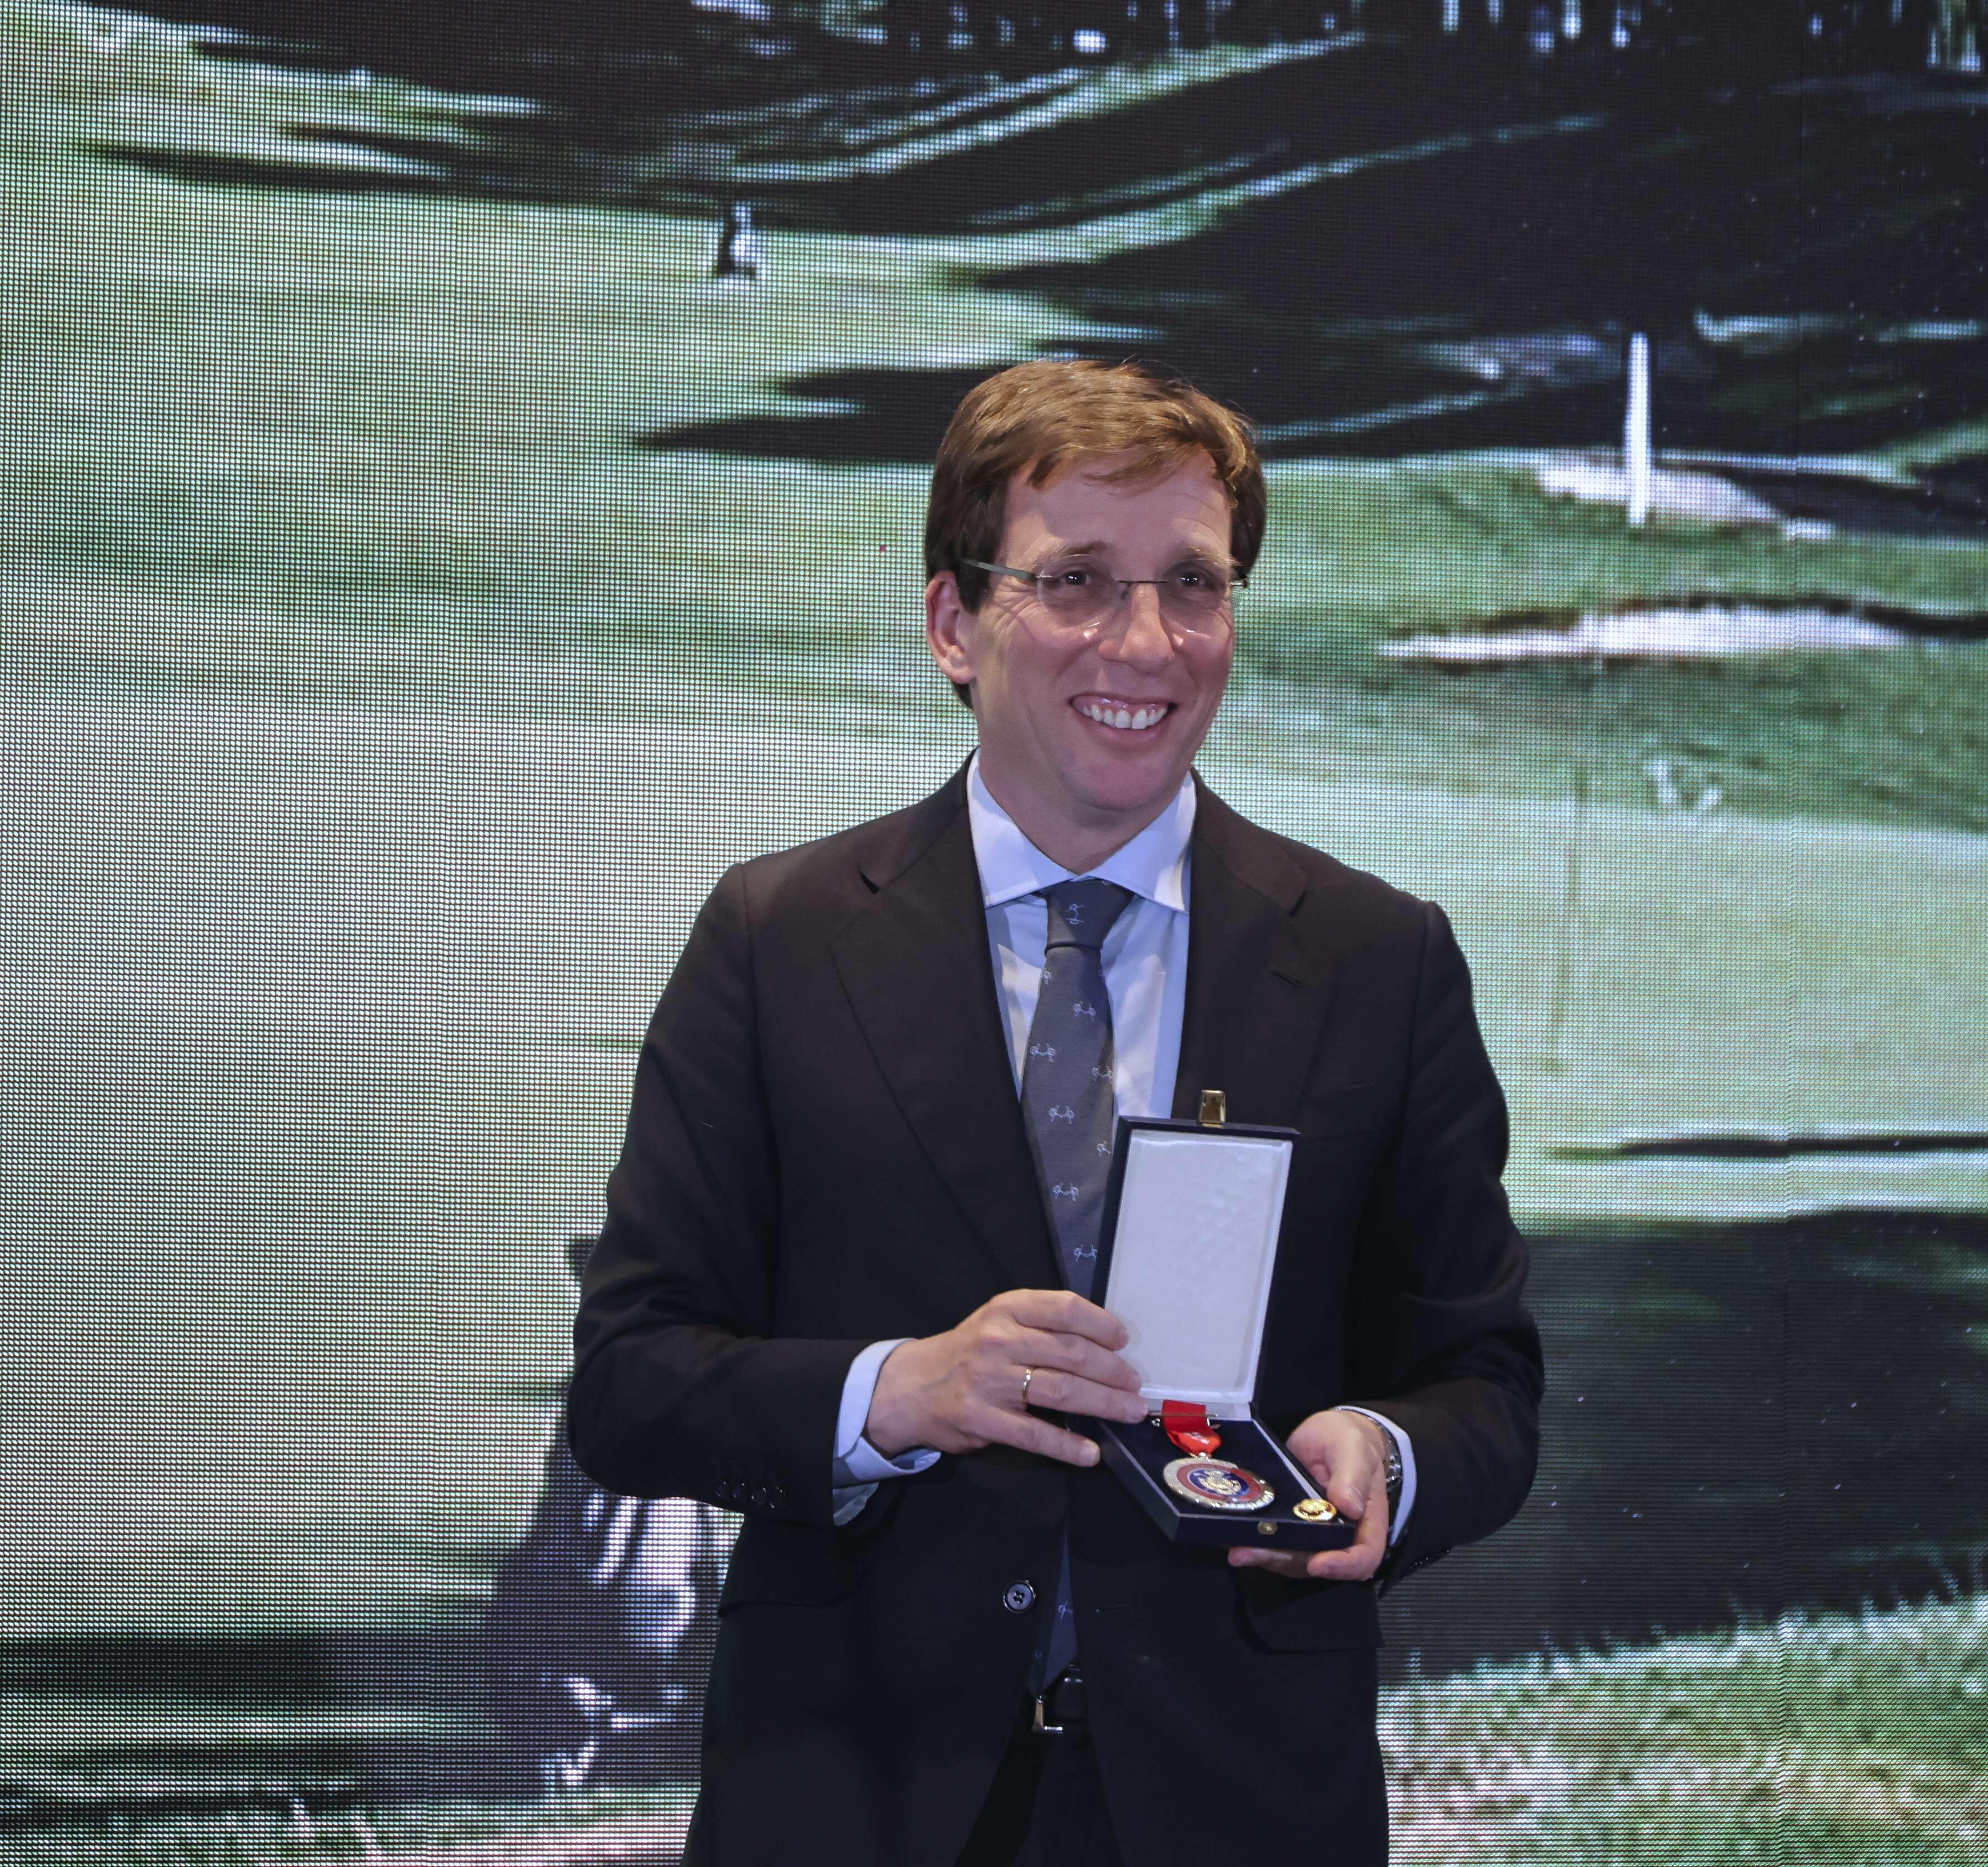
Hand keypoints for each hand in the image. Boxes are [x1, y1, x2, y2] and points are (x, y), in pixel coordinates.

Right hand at [865, 1289, 1147, 1466]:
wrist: (909, 1387)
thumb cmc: (967, 1352)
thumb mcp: (997, 1321)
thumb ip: (1040, 1326)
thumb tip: (1103, 1345)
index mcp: (1005, 1308)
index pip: (1064, 1309)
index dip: (1101, 1324)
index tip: (1123, 1341)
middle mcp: (998, 1339)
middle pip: (1071, 1352)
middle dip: (1112, 1371)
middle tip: (1135, 1385)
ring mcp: (989, 1381)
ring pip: (1061, 1390)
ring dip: (1104, 1404)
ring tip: (1129, 1412)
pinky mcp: (982, 1420)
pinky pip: (1035, 1434)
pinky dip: (1068, 1446)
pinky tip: (1091, 1453)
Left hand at [1227, 1409, 1389, 1582]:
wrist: (1328, 1434)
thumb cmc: (1348, 1441)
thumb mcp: (1353, 1448)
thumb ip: (1352, 1474)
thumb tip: (1349, 1506)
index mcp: (1365, 1522)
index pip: (1362, 1557)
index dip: (1342, 1566)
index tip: (1318, 1564)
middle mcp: (1338, 1537)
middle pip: (1316, 1562)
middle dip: (1282, 1560)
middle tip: (1250, 1553)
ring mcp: (1311, 1534)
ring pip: (1290, 1556)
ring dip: (1262, 1555)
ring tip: (1236, 1548)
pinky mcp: (1290, 1526)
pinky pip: (1275, 1541)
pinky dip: (1254, 1541)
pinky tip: (1230, 1534)